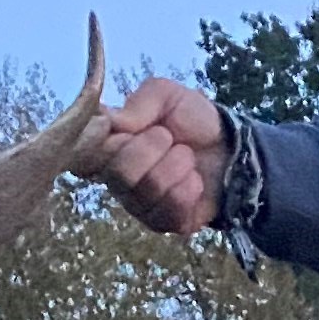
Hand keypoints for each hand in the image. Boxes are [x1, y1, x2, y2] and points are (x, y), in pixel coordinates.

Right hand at [80, 76, 230, 238]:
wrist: (232, 147)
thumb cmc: (193, 119)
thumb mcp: (167, 95)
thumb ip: (139, 103)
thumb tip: (111, 121)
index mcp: (108, 148)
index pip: (86, 154)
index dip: (111, 142)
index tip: (135, 128)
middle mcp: (116, 180)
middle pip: (119, 173)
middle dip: (153, 148)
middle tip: (170, 138)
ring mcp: (138, 205)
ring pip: (149, 189)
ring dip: (177, 165)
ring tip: (186, 158)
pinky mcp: (162, 224)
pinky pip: (172, 209)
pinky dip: (190, 188)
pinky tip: (194, 181)